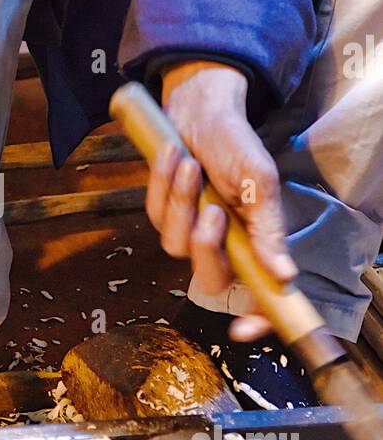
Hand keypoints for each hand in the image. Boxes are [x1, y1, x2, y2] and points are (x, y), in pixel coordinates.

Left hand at [148, 61, 296, 340]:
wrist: (201, 108)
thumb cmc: (237, 145)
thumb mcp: (261, 181)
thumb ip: (269, 228)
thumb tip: (284, 275)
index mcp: (253, 243)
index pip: (257, 293)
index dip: (255, 319)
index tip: (243, 330)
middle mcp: (221, 244)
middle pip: (208, 278)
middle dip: (205, 247)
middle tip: (211, 211)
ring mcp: (188, 230)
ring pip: (174, 244)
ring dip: (180, 202)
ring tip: (190, 164)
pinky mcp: (161, 212)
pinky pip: (154, 213)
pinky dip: (162, 184)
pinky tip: (172, 155)